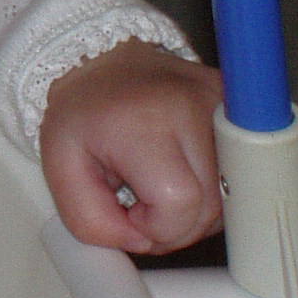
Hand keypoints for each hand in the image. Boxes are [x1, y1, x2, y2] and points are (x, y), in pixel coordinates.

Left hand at [38, 40, 224, 255]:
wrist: (102, 55)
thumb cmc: (82, 110)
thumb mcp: (59, 168)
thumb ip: (89, 220)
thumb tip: (140, 243)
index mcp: (144, 122)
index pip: (180, 204)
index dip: (155, 226)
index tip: (131, 209)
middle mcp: (195, 108)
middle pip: (211, 207)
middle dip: (175, 224)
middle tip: (142, 202)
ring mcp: (224, 105)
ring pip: (230, 197)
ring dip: (196, 209)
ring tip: (159, 184)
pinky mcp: (238, 107)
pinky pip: (238, 173)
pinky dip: (211, 188)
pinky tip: (182, 172)